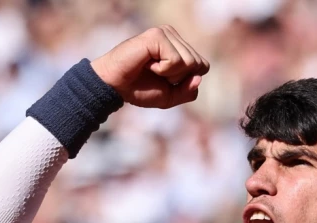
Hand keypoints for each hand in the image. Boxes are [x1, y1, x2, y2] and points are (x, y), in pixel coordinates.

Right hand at [91, 25, 209, 108]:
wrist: (114, 87)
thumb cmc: (139, 89)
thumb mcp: (169, 96)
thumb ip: (188, 91)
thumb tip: (198, 78)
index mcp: (178, 46)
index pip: (202, 66)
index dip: (186, 81)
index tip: (164, 79)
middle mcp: (173, 35)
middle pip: (198, 64)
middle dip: (179, 78)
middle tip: (156, 74)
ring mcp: (165, 33)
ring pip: (189, 62)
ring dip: (170, 75)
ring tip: (151, 68)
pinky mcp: (157, 36)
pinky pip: (176, 61)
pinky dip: (163, 70)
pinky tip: (147, 64)